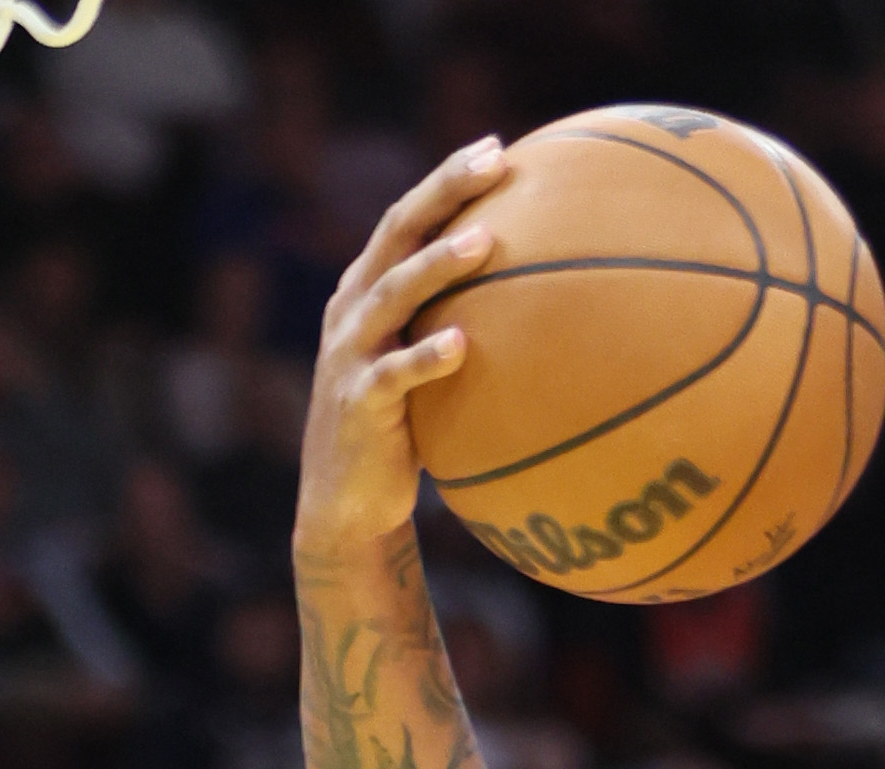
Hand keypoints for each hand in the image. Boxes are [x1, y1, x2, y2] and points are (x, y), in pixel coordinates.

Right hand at [293, 138, 503, 559]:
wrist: (346, 505)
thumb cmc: (399, 432)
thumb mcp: (420, 368)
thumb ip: (453, 326)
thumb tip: (538, 304)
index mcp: (366, 292)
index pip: (406, 220)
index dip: (446, 181)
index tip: (495, 148)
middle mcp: (352, 311)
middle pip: (397, 234)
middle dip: (443, 193)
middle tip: (492, 164)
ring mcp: (350, 355)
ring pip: (392, 294)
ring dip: (437, 265)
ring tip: (483, 243)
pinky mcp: (358, 405)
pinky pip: (394, 375)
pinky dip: (426, 357)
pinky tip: (461, 344)